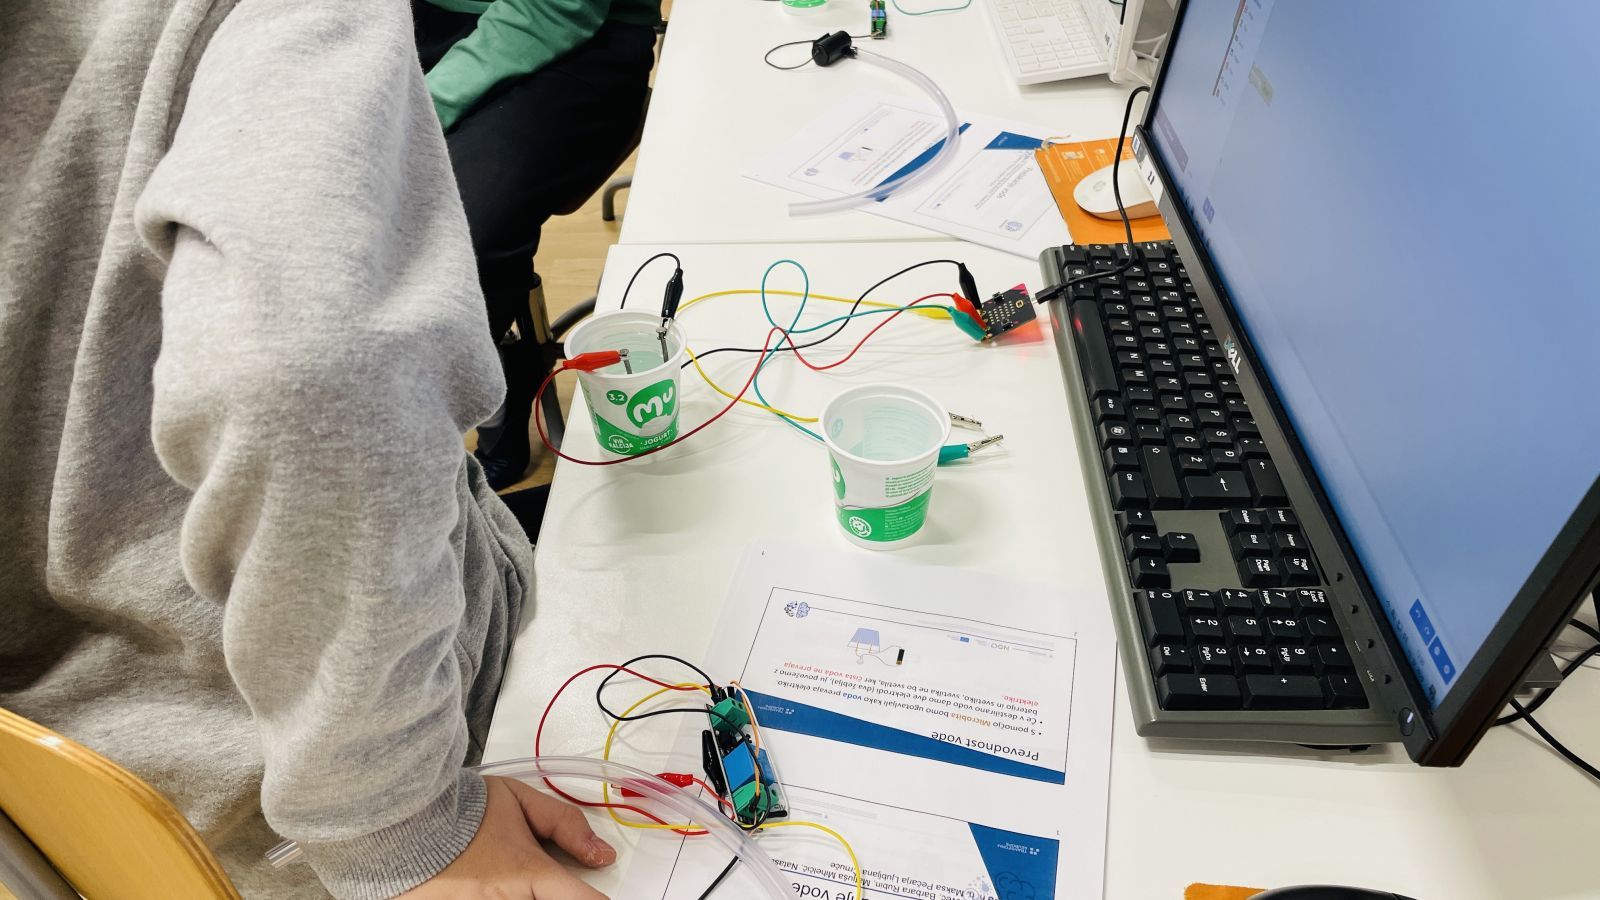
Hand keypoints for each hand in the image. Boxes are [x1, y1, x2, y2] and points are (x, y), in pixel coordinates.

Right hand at [396, 775, 615, 898]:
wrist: (404, 821)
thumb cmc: (461, 811)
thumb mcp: (520, 802)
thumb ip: (565, 825)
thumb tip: (602, 854)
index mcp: (528, 874)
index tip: (601, 899)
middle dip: (554, 895)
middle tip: (541, 879)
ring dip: (525, 895)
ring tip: (510, 877)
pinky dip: (501, 898)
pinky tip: (489, 884)